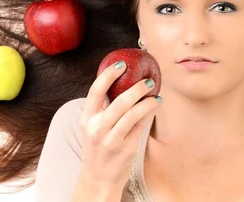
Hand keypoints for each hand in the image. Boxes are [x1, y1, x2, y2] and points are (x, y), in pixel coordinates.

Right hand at [77, 60, 161, 191]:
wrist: (98, 179)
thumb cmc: (98, 147)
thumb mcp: (92, 127)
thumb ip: (102, 108)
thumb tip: (121, 82)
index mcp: (87, 119)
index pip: (95, 91)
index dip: (109, 75)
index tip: (122, 64)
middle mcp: (98, 128)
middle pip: (119, 102)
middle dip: (137, 88)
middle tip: (148, 80)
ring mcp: (111, 140)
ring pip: (132, 114)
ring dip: (147, 100)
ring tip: (155, 94)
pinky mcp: (126, 148)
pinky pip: (141, 125)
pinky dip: (149, 113)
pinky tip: (155, 106)